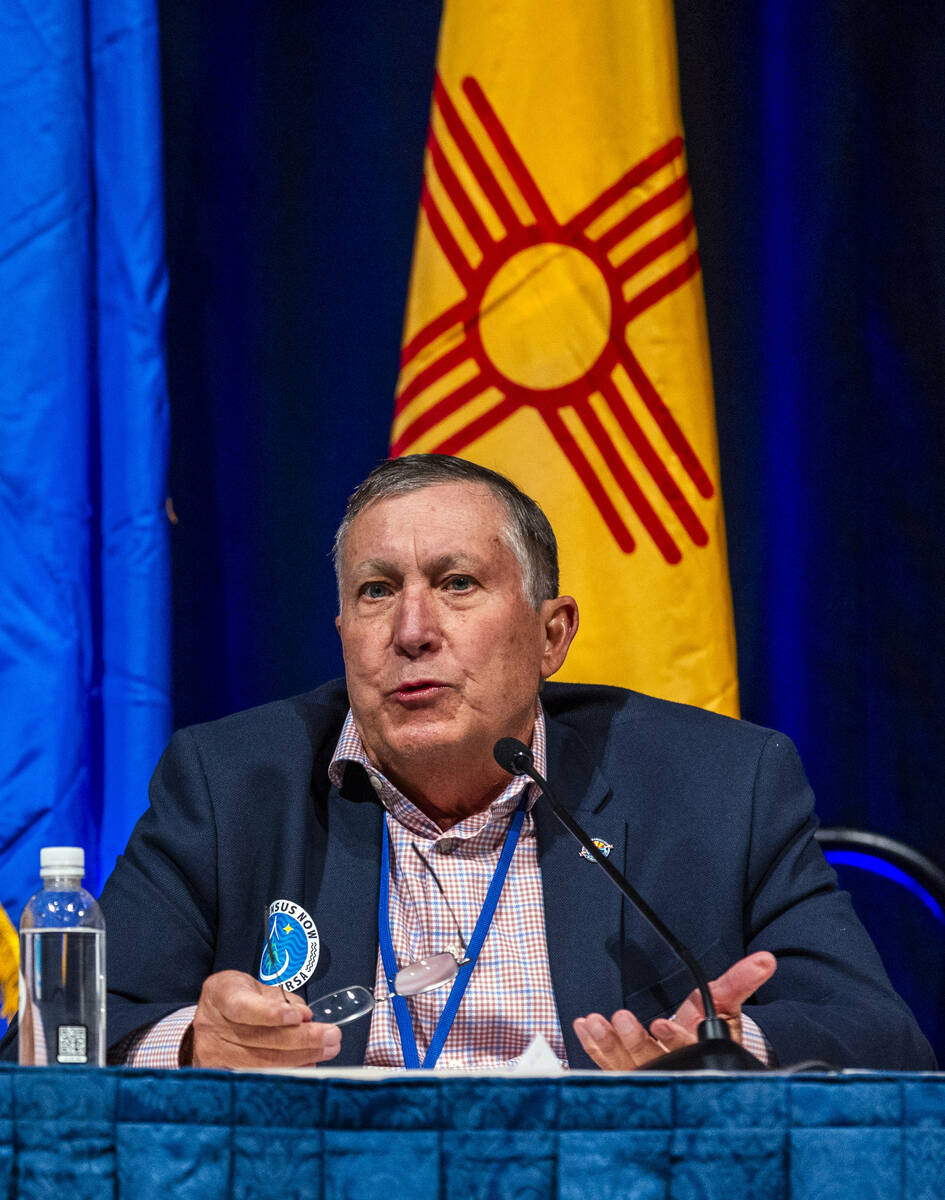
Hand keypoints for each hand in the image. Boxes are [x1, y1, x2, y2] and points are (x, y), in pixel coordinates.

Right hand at [189, 970, 341, 1068]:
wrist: (209, 1015)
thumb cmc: (237, 995)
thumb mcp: (255, 986)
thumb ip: (280, 1000)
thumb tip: (305, 1017)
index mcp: (220, 994)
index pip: (245, 1008)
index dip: (273, 1014)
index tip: (300, 1016)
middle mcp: (212, 1026)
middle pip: (260, 1039)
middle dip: (302, 1038)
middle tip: (331, 1036)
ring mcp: (213, 1053)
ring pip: (263, 1061)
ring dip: (302, 1056)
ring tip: (327, 1049)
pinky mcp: (220, 1072)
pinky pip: (259, 1074)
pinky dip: (288, 1069)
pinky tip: (308, 1063)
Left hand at [573, 951, 776, 1070]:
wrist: (699, 1055)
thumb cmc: (711, 1028)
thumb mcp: (726, 1004)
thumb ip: (739, 982)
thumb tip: (765, 960)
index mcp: (698, 1056)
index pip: (689, 1052)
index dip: (676, 1040)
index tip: (661, 1023)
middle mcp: (672, 1070)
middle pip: (652, 1062)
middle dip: (635, 1042)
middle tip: (622, 1019)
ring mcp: (647, 1075)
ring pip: (625, 1066)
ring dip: (608, 1045)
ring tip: (595, 1023)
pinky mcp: (626, 1073)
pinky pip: (607, 1063)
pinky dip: (593, 1047)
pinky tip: (583, 1027)